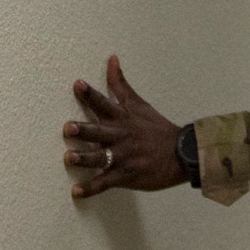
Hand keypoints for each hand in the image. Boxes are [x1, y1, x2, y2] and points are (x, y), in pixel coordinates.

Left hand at [61, 55, 185, 198]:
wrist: (181, 154)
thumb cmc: (156, 128)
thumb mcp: (139, 103)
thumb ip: (120, 83)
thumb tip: (111, 58)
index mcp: (122, 118)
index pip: (104, 103)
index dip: (90, 94)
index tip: (77, 85)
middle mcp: (121, 136)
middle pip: (100, 132)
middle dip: (84, 130)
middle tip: (68, 127)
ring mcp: (123, 157)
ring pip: (101, 158)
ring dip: (85, 158)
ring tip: (68, 158)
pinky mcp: (126, 176)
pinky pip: (106, 182)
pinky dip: (91, 188)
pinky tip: (76, 192)